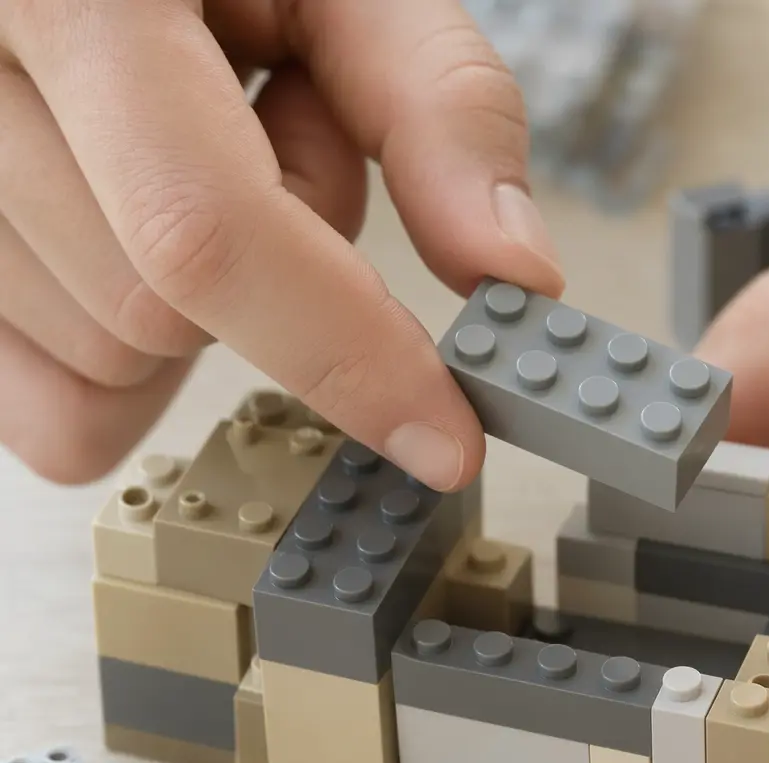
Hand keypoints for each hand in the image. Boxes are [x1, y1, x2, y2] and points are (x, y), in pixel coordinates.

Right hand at [0, 1, 561, 486]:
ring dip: (197, 307)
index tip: (444, 440)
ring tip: (186, 164)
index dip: (343, 353)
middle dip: (271, 276)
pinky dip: (127, 370)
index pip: (205, 230)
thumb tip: (516, 275)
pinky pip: (43, 407)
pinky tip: (135, 254)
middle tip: (270, 148)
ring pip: (104, 361)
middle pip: (163, 312)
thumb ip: (442, 112)